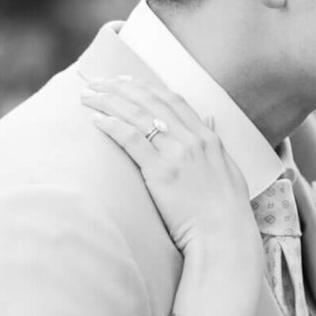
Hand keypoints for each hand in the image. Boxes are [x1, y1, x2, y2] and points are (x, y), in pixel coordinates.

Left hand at [81, 75, 262, 289]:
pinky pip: (132, 140)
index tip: (125, 80)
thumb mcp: (228, 170)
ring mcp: (177, 154)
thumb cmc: (226, 212)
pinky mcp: (161, 172)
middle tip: (97, 81)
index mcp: (207, 138)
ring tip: (87, 96)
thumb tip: (209, 119)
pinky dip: (112, 125)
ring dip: (109, 101)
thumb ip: (215, 142)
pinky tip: (96, 120)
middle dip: (121, 87)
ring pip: (137, 115)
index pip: (173, 100)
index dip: (146, 87)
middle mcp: (192, 140)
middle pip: (150, 101)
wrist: (224, 236)